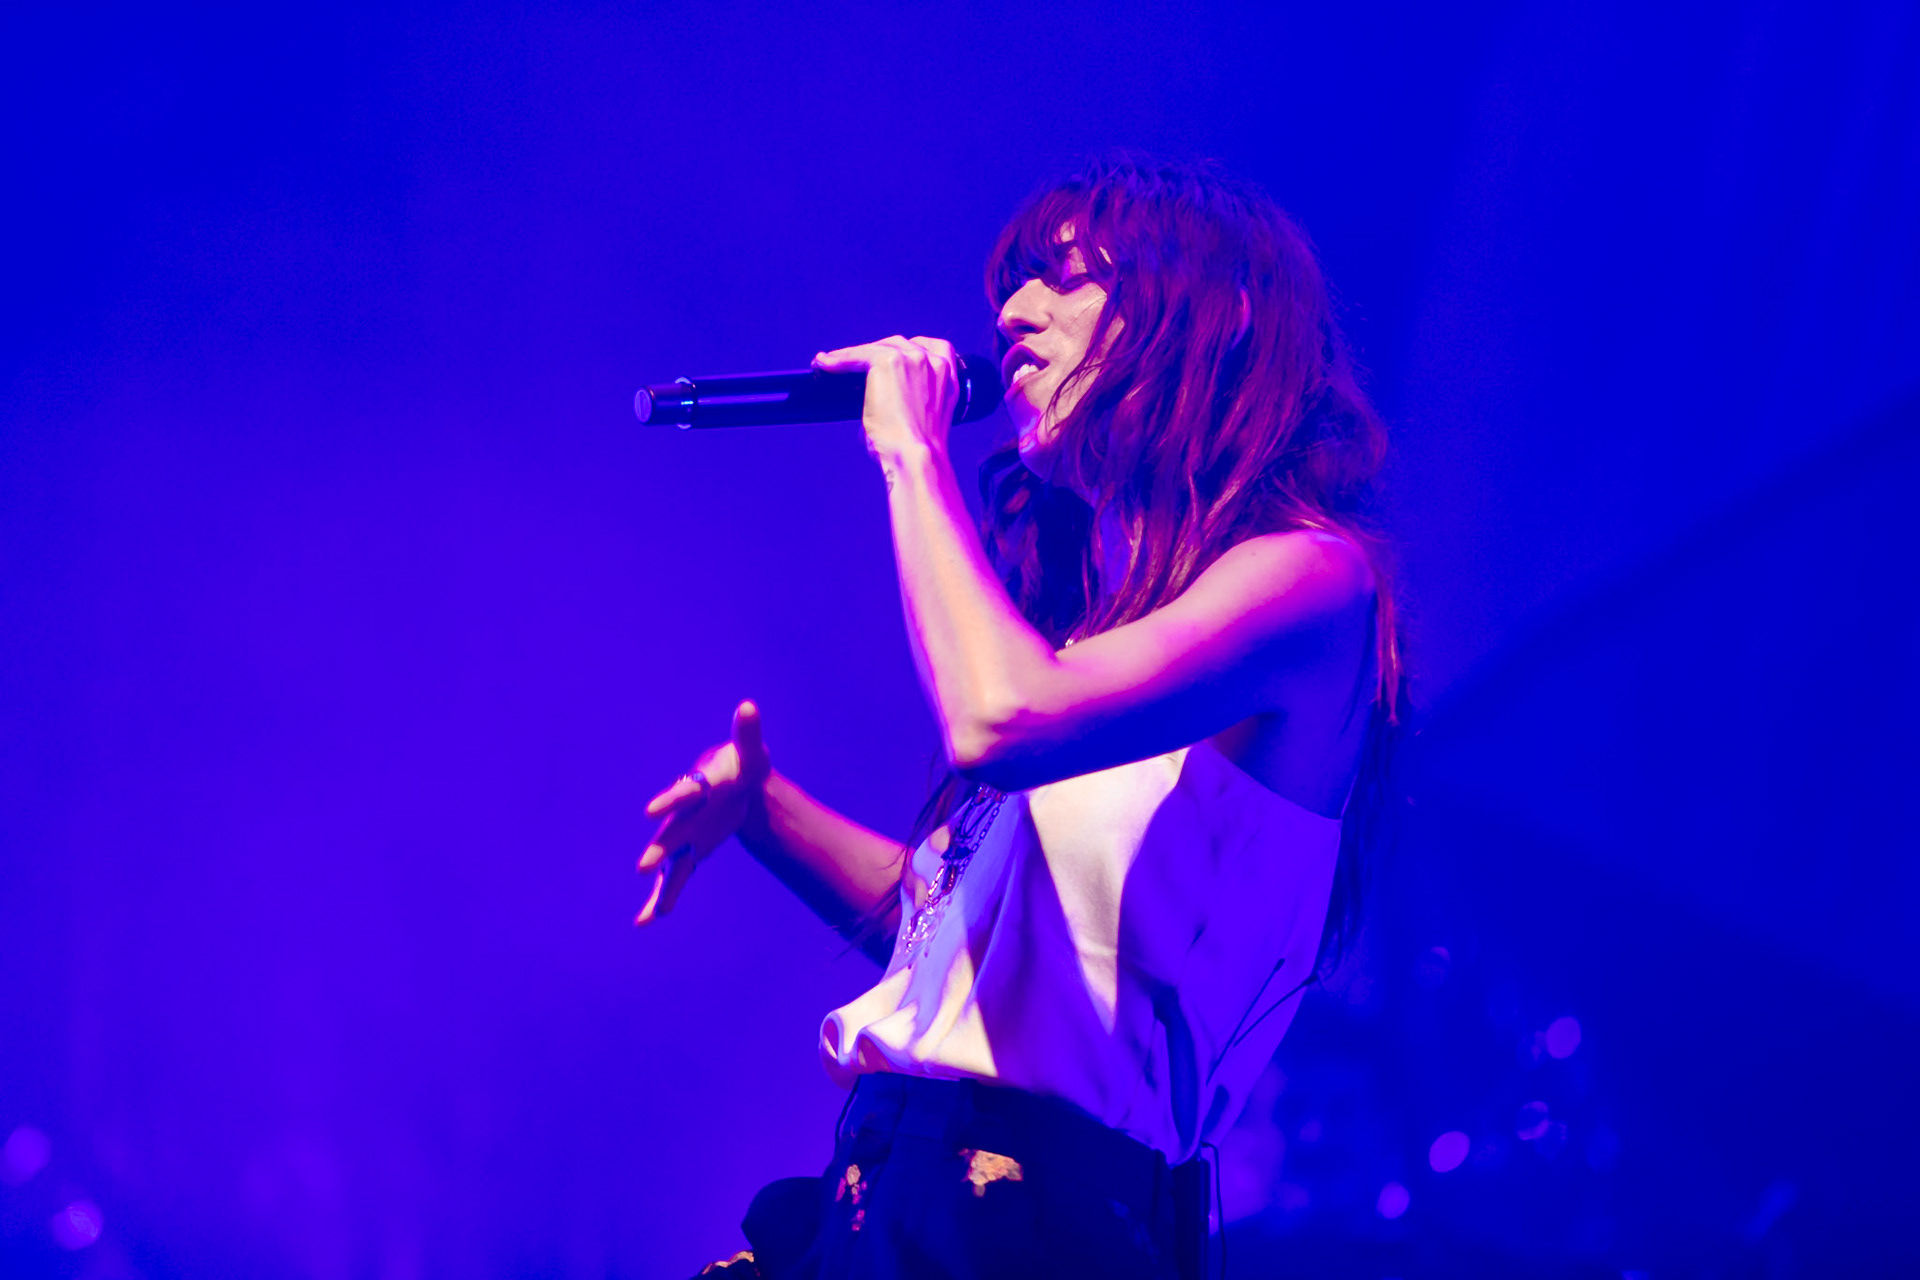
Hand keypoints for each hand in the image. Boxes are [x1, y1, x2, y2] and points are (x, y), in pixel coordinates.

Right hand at [635, 700, 770, 924]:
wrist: (736, 785)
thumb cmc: (741, 765)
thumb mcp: (750, 753)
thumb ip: (747, 733)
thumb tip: (749, 707)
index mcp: (699, 788)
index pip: (683, 794)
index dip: (669, 801)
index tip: (652, 811)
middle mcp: (686, 815)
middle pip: (670, 833)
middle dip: (659, 849)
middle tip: (644, 867)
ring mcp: (686, 834)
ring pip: (669, 861)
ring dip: (661, 884)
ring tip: (648, 915)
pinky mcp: (691, 850)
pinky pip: (677, 877)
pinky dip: (666, 896)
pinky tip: (649, 920)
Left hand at [814, 336, 960, 465]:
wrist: (915, 455)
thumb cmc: (916, 450)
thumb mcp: (923, 420)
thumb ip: (912, 402)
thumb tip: (880, 405)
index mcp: (950, 377)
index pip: (934, 348)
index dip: (910, 350)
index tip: (894, 356)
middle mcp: (934, 363)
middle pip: (900, 345)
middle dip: (879, 353)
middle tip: (858, 364)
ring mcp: (912, 359)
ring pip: (876, 349)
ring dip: (854, 355)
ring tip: (832, 363)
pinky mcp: (887, 362)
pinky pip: (857, 354)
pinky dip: (839, 359)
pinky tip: (824, 363)